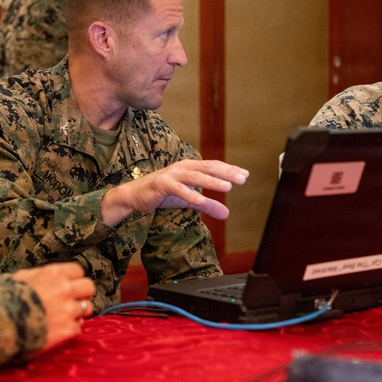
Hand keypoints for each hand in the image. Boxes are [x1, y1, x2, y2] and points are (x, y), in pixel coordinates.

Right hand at [12, 262, 94, 349]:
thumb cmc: (5, 300)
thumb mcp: (20, 279)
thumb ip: (38, 275)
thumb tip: (46, 275)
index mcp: (53, 274)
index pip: (78, 271)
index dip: (73, 279)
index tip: (68, 286)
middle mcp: (64, 290)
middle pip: (89, 287)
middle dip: (82, 294)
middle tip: (72, 301)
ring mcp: (68, 310)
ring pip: (87, 308)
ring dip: (78, 313)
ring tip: (64, 317)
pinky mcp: (68, 330)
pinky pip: (79, 327)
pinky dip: (70, 329)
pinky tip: (57, 329)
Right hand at [100, 159, 248, 226]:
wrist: (136, 195)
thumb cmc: (164, 194)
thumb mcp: (189, 200)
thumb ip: (208, 205)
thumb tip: (227, 214)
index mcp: (191, 167)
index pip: (214, 167)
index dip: (229, 170)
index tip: (245, 175)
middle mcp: (183, 167)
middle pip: (208, 168)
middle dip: (226, 173)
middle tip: (242, 178)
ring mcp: (172, 175)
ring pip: (195, 176)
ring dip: (212, 181)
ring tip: (227, 187)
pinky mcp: (161, 184)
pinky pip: (178, 190)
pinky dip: (190, 194)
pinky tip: (201, 201)